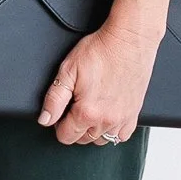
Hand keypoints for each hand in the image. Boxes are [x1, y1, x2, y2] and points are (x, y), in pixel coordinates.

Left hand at [38, 19, 161, 145]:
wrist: (130, 39)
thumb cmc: (102, 50)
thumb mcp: (68, 70)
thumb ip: (54, 99)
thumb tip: (45, 119)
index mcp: (87, 112)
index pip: (65, 136)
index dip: (59, 125)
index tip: (62, 111)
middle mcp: (106, 120)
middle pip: (83, 139)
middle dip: (75, 127)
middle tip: (75, 106)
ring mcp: (123, 118)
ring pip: (102, 139)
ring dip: (93, 130)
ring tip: (91, 110)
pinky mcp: (134, 113)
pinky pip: (122, 135)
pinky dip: (113, 130)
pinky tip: (108, 115)